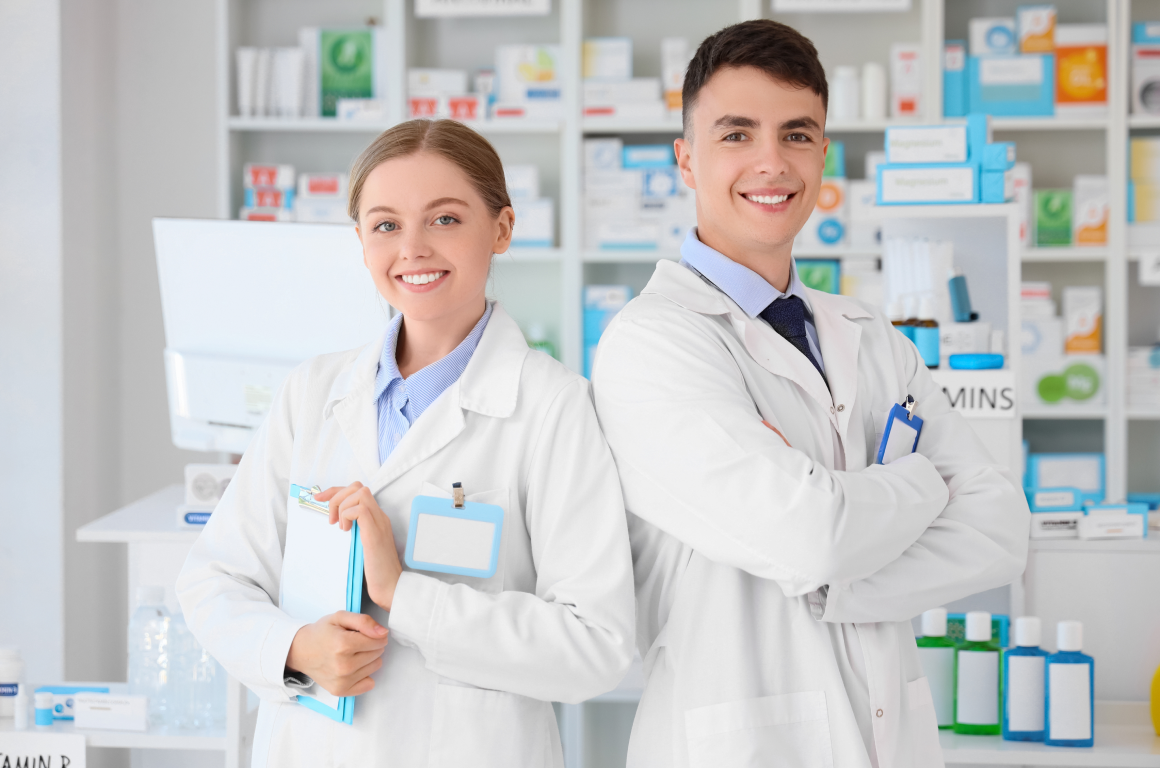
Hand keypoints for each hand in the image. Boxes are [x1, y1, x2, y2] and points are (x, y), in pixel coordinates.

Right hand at [285, 611, 387, 696]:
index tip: (364, 633)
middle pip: (378, 653)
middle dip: (371, 645)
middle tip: (355, 642)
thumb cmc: (322, 633)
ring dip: (368, 659)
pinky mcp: (341, 691)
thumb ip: (364, 621)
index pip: (379, 640)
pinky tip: (353, 667)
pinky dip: (364, 675)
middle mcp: (343, 665)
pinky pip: (369, 684)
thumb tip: (383, 632)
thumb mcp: (340, 617)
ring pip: (375, 666)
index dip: (375, 634)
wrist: (301, 651)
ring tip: (352, 654)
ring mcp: (342, 681)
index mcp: (343, 644)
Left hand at [315, 482, 403, 611]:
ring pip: (359, 493)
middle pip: (358, 487)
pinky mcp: (374, 533)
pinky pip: (359, 510)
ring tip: (338, 526)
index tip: (321, 500)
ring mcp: (378, 523)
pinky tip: (345, 531)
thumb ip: (355, 533)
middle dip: (336, 494)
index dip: (336, 492)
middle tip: (327, 513)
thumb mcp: (363, 546)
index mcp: (376, 519)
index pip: (358, 491)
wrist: (391, 587)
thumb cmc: (377, 572)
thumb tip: (337, 525)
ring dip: (341, 506)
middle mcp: (379, 516)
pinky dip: (347, 516)